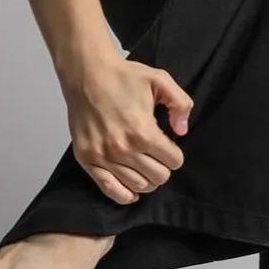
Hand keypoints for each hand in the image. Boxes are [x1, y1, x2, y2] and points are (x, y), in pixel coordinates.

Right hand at [63, 52, 194, 204]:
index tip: (169, 146)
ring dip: (146, 179)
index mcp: (143, 131)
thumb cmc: (122, 76)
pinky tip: (132, 191)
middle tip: (157, 155)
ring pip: (137, 186)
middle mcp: (123, 148)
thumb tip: (182, 130)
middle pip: (158, 177)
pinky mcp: (87, 158)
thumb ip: (181, 104)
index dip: (175, 154)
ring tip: (145, 166)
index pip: (173, 161)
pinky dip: (124, 195)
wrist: (87, 73)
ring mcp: (103, 156)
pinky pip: (109, 189)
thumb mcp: (160, 80)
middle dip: (163, 167)